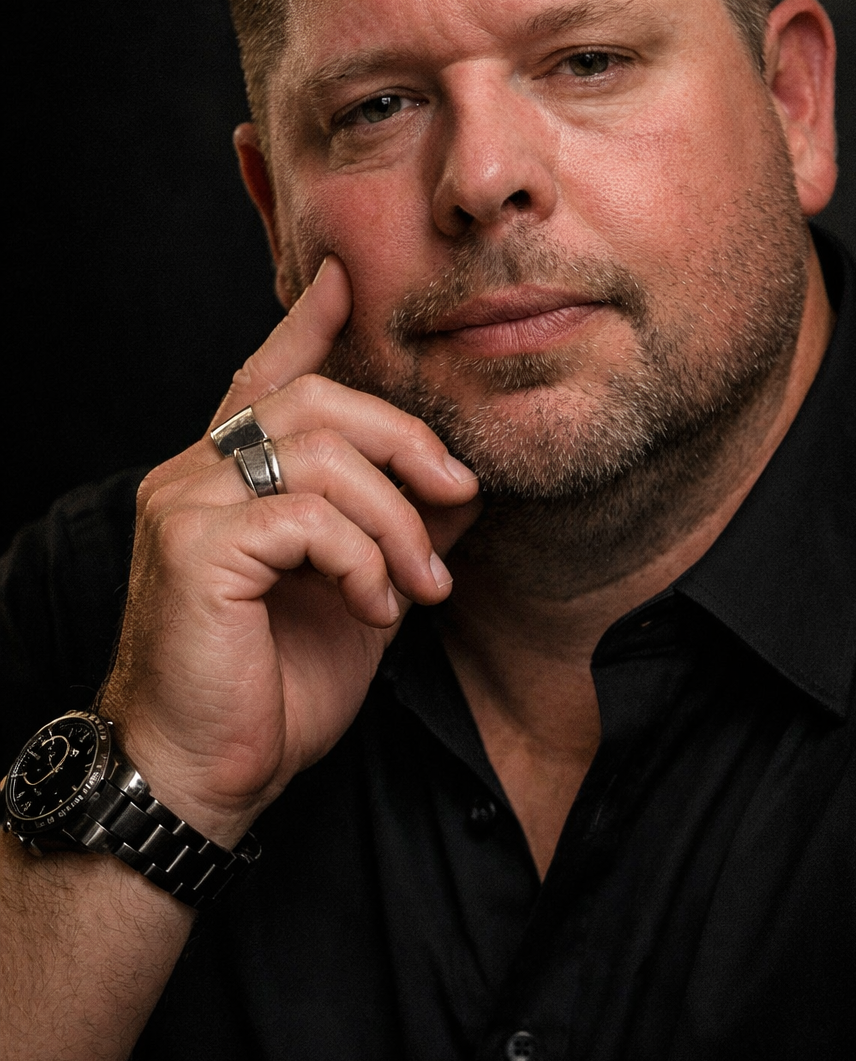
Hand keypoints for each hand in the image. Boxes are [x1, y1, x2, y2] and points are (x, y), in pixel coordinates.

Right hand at [100, 257, 479, 846]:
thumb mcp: (355, 597)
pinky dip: (363, 558)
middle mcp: (194, 476)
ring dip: (397, 518)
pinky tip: (377, 607)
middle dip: (403, 437)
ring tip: (421, 585)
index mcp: (225, 482)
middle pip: (314, 401)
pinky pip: (308, 516)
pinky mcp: (197, 547)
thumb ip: (393, 532)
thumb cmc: (272, 691)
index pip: (262, 377)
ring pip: (320, 453)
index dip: (304, 326)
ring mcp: (187, 505)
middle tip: (460, 490)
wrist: (204, 779)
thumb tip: (463, 492)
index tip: (343, 281)